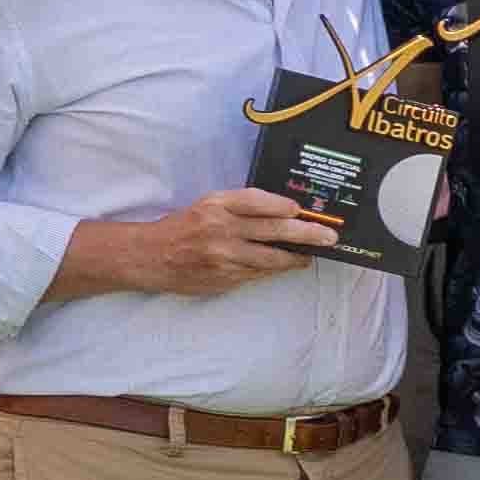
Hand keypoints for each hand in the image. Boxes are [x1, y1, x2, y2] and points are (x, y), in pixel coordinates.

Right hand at [109, 187, 336, 294]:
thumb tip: (286, 211)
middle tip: (329, 237)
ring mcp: (223, 256)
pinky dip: (274, 270)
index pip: (257, 201)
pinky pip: (259, 274)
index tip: (302, 209)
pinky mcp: (225, 277)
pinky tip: (285, 266)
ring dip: (296, 258)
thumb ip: (241, 206)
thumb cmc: (184, 227)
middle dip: (307, 233)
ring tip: (309, 255)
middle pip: (273, 230)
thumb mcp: (208, 205)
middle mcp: (220, 229)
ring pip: (271, 258)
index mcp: (216, 205)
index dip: (284, 205)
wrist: (150, 256)